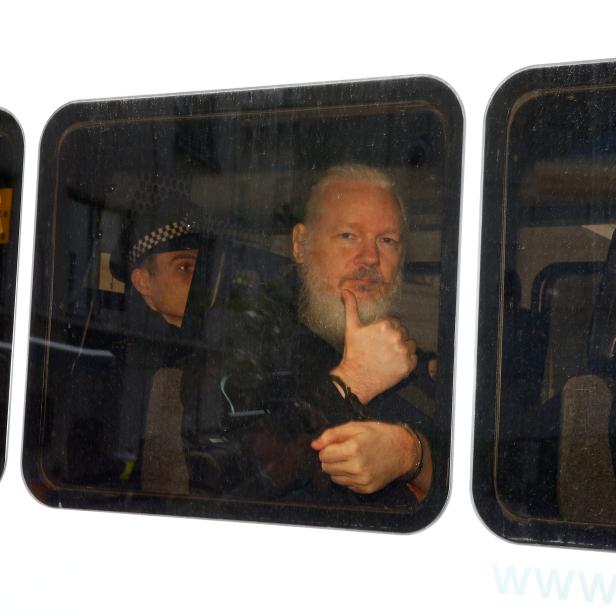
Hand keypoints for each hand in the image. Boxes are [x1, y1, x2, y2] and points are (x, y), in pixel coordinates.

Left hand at [310, 421, 420, 493]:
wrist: (403, 450)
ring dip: (338, 469)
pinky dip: (347, 477)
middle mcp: (357, 467)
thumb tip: (314, 445)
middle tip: (343, 451)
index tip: (336, 444)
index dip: (327, 448)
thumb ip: (332, 434)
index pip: (323, 455)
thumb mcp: (355, 427)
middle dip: (330, 459)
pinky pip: (346, 485)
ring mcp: (362, 480)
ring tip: (351, 459)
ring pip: (334, 478)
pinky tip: (358, 467)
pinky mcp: (366, 489)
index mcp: (353, 449)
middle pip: (326, 467)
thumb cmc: (378, 435)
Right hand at [330, 289, 417, 403]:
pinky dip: (406, 361)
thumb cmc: (354, 353)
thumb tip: (345, 291)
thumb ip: (351, 307)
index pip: (393, 322)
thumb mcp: (351, 328)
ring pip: (409, 344)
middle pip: (402, 332)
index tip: (377, 339)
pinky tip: (393, 363)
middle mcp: (396, 337)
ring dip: (402, 348)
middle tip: (381, 349)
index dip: (385, 331)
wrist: (356, 378)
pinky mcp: (408, 365)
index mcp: (385, 325)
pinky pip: (413, 358)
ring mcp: (403, 352)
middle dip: (393, 339)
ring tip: (388, 356)